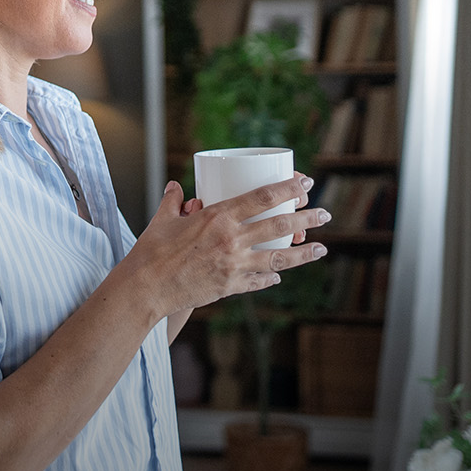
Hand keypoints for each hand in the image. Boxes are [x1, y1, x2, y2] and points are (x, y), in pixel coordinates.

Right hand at [135, 177, 329, 316]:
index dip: (288, 188)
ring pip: (278, 258)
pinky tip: (278, 276)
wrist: (146, 287)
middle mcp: (231, 239)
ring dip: (302, 253)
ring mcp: (234, 265)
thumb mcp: (163, 219)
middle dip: (306, 218)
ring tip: (320, 249)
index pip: (262, 197)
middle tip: (324, 214)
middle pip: (279, 225)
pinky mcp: (230, 287)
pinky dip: (270, 277)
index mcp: (218, 216)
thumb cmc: (151, 251)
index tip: (305, 183)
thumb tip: (176, 187)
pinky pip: (258, 281)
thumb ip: (173, 201)